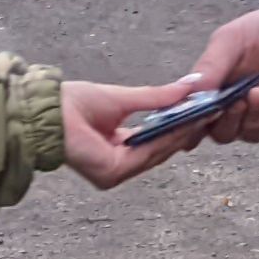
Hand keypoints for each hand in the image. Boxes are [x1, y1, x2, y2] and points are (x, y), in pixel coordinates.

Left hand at [61, 78, 209, 189]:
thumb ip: (156, 98)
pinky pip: (147, 153)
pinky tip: (182, 123)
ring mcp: (116, 172)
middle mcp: (118, 165)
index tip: (202, 111)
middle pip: (161, 149)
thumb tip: (188, 87)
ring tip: (201, 114)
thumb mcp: (124, 98)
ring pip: (158, 153)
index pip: (156, 141)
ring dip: (181, 134)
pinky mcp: (113, 171)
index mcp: (119, 148)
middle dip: (186, 131)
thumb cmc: (73, 103)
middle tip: (210, 111)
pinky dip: (166, 138)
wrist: (48, 109)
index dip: (180, 127)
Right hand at [188, 0, 258, 147]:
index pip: (195, 119)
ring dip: (252, 116)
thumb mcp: (230, 40)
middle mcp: (239, 111)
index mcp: (217, 92)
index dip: (188, 122)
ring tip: (258, 92)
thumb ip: (209, 67)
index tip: (189, 113)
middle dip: (224, 120)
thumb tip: (188, 93)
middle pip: (220, 132)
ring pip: (249, 134)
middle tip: (230, 103)